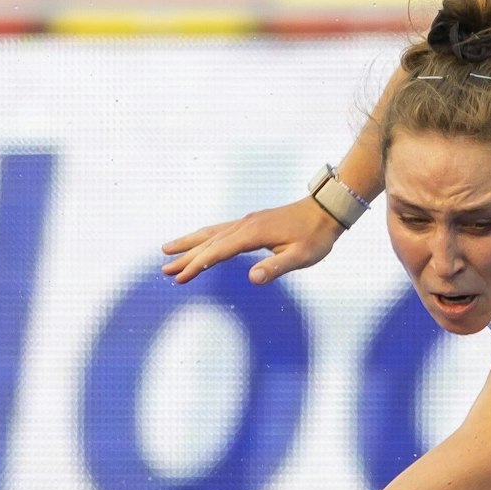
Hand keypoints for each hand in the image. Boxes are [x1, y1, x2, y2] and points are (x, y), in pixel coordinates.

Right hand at [160, 196, 345, 285]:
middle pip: (208, 241)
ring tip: (168, 250)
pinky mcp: (251, 223)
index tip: (180, 277)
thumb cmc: (316, 236)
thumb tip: (253, 279)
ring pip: (211, 233)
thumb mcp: (301, 257)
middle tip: (164, 269)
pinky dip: (205, 237)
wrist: (326, 211)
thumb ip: (276, 268)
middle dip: (185, 256)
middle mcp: (244, 225)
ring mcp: (246, 222)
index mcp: (252, 234)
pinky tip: (200, 242)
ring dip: (190, 243)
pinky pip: (220, 230)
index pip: (217, 252)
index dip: (197, 265)